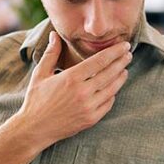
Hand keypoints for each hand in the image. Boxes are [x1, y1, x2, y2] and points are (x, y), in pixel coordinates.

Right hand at [15, 32, 131, 147]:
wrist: (34, 128)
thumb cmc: (36, 100)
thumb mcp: (40, 74)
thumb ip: (51, 53)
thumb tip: (54, 34)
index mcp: (71, 78)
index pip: (100, 61)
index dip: (114, 52)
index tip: (124, 45)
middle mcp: (82, 92)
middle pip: (110, 73)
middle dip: (121, 62)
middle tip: (128, 54)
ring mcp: (88, 107)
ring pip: (112, 89)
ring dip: (120, 77)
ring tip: (125, 69)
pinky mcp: (91, 119)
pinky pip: (108, 104)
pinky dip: (113, 94)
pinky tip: (114, 88)